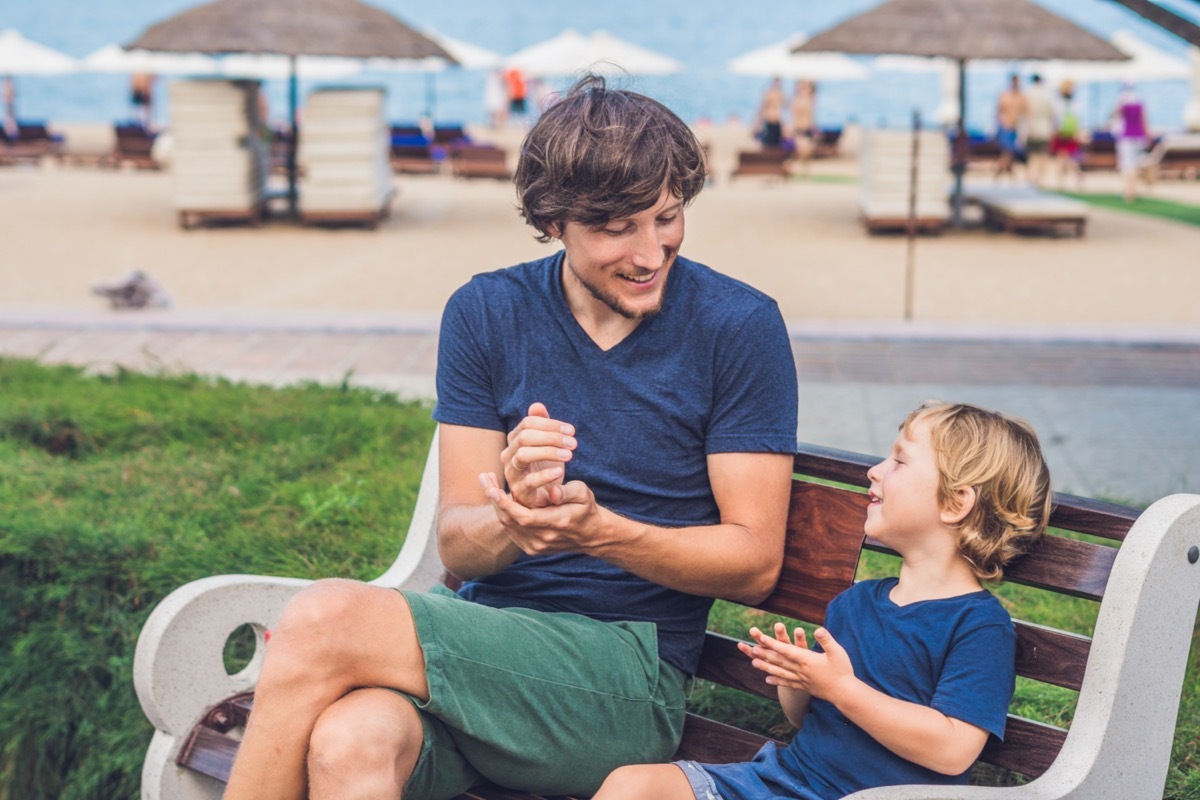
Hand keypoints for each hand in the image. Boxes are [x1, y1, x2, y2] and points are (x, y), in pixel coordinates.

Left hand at [479, 472, 604, 556]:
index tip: (493, 489)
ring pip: (508, 526)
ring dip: (496, 506)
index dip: (505, 504)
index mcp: (557, 523)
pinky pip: (511, 532)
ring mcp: (537, 546)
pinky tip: (499, 499)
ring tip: (488, 485)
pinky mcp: (532, 549)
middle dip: (494, 500)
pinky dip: (503, 515)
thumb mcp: (583, 494)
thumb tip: (551, 491)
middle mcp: (544, 538)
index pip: (524, 516)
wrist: (591, 535)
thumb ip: (567, 491)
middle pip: (510, 521)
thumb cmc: (585, 508)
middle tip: (484, 478)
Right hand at [499, 403, 575, 507]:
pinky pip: (529, 481)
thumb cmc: (546, 467)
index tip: (571, 430)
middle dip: (551, 437)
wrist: (547, 496)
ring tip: (569, 455)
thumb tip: (537, 406)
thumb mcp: (548, 444)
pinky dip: (545, 475)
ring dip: (549, 452)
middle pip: (525, 437)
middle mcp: (508, 455)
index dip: (550, 424)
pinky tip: (560, 471)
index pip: (528, 423)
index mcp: (514, 440)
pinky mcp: (519, 492)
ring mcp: (511, 473)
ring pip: (523, 455)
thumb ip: (543, 425)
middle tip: (573, 442)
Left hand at [738, 623, 855, 699]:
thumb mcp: (837, 652)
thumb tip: (818, 629)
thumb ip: (827, 640)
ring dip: (766, 667)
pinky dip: (777, 681)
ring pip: (780, 672)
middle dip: (765, 654)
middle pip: (779, 661)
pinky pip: (787, 683)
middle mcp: (801, 670)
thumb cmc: (843, 671)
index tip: (761, 638)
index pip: (786, 650)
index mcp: (807, 660)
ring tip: (753, 663)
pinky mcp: (804, 686)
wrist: (845, 693)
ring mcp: (801, 679)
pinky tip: (767, 680)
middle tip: (750, 649)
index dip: (773, 644)